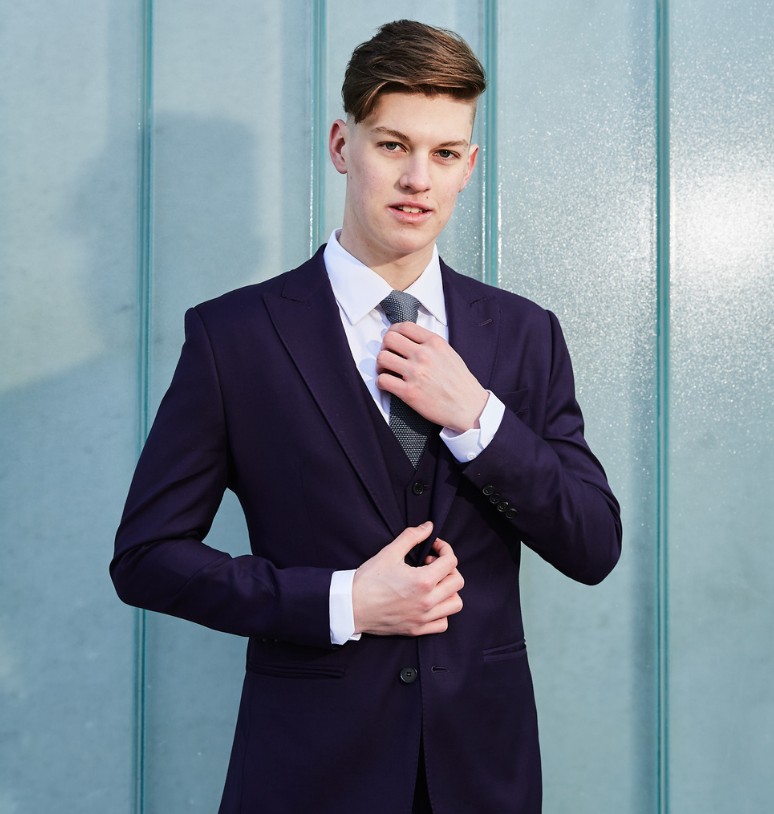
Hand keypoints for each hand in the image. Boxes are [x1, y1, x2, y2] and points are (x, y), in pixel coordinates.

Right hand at [352, 522, 463, 636]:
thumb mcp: (389, 552)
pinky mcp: (416, 630)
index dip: (444, 549)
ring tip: (433, 583)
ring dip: (449, 590)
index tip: (433, 547)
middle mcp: (427, 601)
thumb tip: (429, 527)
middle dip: (448, 568)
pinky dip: (442, 612)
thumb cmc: (368, 580)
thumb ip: (412, 536)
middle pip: (457, 582)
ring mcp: (423, 618)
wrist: (350, 606)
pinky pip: (443, 623)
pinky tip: (429, 601)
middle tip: (430, 564)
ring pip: (455, 604)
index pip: (451, 561)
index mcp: (423, 581)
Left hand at [376, 322, 487, 432]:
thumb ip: (430, 345)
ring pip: (382, 358)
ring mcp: (416, 373)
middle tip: (388, 356)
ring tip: (385, 371)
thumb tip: (410, 340)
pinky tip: (387, 385)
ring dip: (380, 365)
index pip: (404, 326)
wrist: (469, 408)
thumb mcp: (449, 354)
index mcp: (434, 343)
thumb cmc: (460, 383)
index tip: (392, 341)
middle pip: (389, 339)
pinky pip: (383, 380)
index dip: (393, 332)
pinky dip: (381, 382)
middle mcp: (424, 355)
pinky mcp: (409, 392)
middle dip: (385, 347)